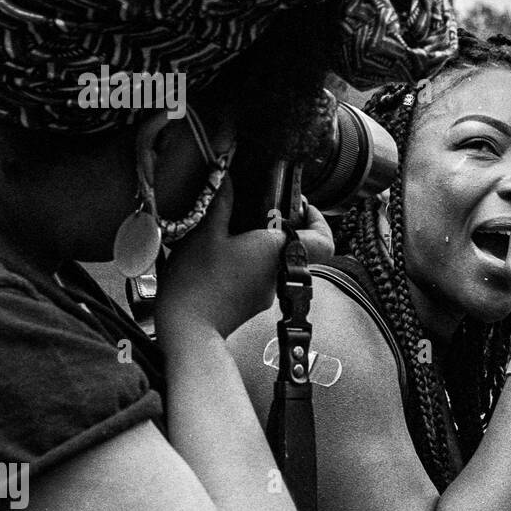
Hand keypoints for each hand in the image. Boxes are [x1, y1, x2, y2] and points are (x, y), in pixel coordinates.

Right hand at [155, 181, 333, 340]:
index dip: (320, 220)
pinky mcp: (252, 303)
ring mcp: (267, 292)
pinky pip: (259, 276)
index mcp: (276, 251)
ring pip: (276, 262)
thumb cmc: (197, 283)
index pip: (324, 241)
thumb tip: (227, 180)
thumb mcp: (205, 233)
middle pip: (298, 247)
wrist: (186, 329)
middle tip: (264, 211)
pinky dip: (248, 263)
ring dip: (262, 245)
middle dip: (283, 226)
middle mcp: (279, 274)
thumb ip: (221, 204)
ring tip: (235, 231)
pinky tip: (223, 255)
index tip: (302, 206)